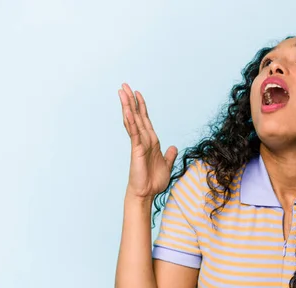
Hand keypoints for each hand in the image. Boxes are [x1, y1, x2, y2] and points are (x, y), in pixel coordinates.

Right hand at [119, 83, 177, 200]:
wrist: (146, 194)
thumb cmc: (153, 182)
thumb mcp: (166, 166)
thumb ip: (169, 155)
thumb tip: (173, 147)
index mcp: (151, 142)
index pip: (145, 120)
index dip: (141, 107)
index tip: (137, 94)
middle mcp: (144, 140)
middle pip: (137, 116)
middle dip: (131, 101)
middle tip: (124, 85)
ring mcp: (139, 144)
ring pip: (133, 121)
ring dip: (128, 106)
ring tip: (122, 92)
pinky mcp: (137, 150)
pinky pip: (134, 133)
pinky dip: (132, 122)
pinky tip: (127, 112)